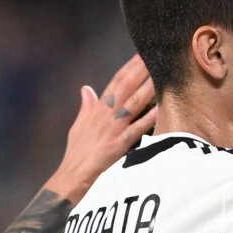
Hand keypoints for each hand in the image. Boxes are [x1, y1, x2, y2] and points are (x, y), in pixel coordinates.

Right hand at [43, 54, 158, 199]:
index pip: (115, 83)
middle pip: (125, 87)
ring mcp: (112, 130)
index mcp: (97, 110)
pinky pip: (137, 129)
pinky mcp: (118, 146)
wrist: (71, 179)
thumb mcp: (78, 127)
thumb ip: (86, 107)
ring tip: (161, 73)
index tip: (140, 54)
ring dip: (148, 88)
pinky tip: (161, 108)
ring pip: (133, 104)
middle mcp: (105, 116)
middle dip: (140, 70)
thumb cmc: (76, 155)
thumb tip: (86, 88)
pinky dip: (149, 118)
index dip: (128, 68)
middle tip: (155, 54)